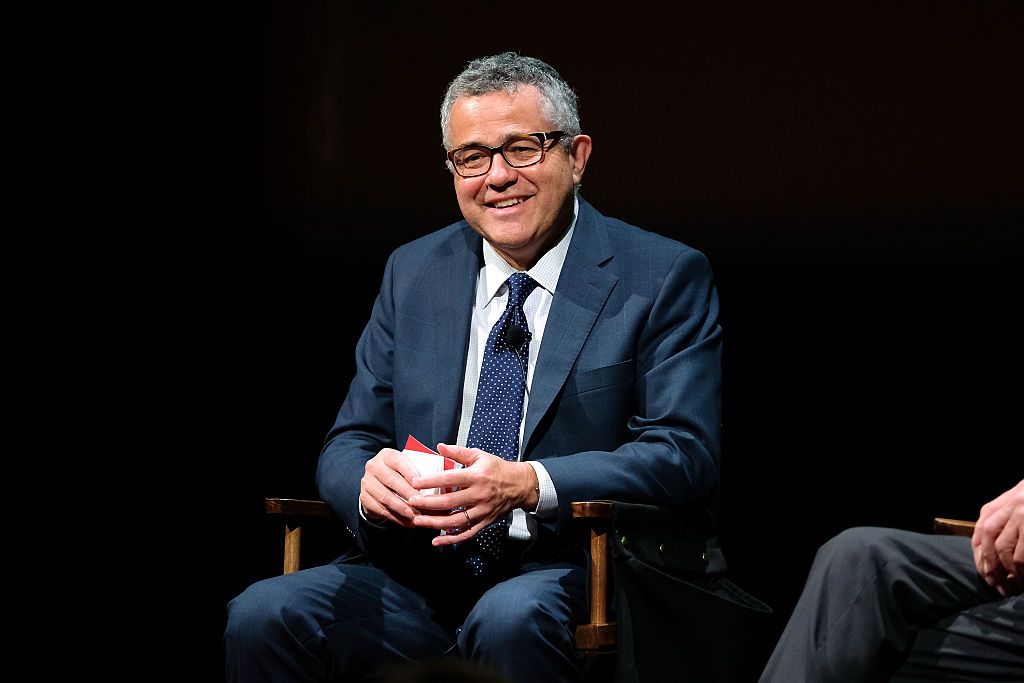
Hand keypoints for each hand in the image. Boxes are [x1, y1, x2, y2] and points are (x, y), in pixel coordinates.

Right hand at [358, 447, 429, 527]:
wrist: (375, 483)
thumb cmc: (399, 473)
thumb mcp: (407, 466)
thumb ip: (422, 468)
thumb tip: (446, 481)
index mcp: (387, 455)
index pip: (400, 462)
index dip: (411, 473)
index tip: (423, 485)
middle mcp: (374, 467)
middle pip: (393, 481)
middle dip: (410, 495)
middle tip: (424, 505)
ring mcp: (367, 483)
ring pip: (387, 498)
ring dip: (404, 509)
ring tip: (418, 517)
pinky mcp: (365, 499)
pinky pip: (382, 510)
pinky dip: (398, 518)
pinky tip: (409, 522)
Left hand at [407, 443, 538, 546]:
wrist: (519, 485)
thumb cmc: (497, 469)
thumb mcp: (479, 455)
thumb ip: (458, 452)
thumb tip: (439, 446)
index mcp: (476, 476)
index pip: (449, 479)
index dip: (430, 481)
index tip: (414, 482)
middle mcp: (478, 495)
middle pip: (449, 502)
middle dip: (428, 503)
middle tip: (411, 502)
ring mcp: (482, 511)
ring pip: (455, 521)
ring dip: (435, 523)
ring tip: (418, 520)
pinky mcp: (484, 522)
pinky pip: (466, 534)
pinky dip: (451, 539)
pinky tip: (436, 540)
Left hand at [971, 479, 1023, 595]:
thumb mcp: (1015, 507)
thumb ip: (1000, 524)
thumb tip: (989, 557)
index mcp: (996, 506)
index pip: (980, 535)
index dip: (980, 559)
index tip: (987, 577)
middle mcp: (1006, 507)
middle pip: (987, 542)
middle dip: (990, 567)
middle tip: (999, 586)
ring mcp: (1021, 514)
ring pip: (1003, 549)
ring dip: (1008, 571)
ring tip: (1014, 584)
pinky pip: (1021, 554)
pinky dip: (1021, 568)